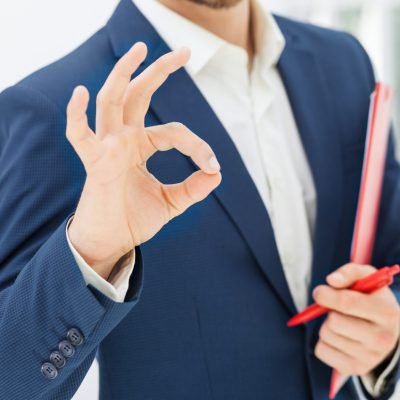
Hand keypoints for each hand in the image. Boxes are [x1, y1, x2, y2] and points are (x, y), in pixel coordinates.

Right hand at [66, 42, 221, 278]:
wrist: (113, 241)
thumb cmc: (135, 218)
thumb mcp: (172, 202)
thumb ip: (193, 188)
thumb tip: (217, 174)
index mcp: (141, 145)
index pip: (174, 131)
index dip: (198, 146)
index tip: (213, 166)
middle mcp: (124, 139)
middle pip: (139, 94)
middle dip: (160, 70)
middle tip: (185, 51)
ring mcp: (108, 147)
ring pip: (113, 100)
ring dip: (124, 73)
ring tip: (140, 48)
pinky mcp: (95, 163)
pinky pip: (79, 136)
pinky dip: (76, 115)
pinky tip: (81, 92)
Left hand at [313, 263, 399, 375]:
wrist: (388, 332)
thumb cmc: (371, 299)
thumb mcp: (367, 279)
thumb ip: (349, 272)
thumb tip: (331, 281)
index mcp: (387, 313)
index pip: (346, 303)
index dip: (326, 295)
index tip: (320, 292)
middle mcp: (382, 339)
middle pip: (334, 322)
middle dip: (328, 311)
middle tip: (335, 309)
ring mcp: (370, 357)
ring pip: (326, 335)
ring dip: (326, 325)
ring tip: (341, 322)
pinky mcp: (355, 368)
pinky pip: (321, 350)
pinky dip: (323, 341)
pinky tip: (338, 337)